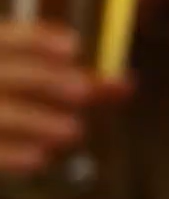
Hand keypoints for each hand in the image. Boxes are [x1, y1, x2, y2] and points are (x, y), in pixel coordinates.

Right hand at [0, 21, 130, 176]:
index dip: (36, 39)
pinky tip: (39, 160)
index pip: (5, 38)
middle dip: (43, 79)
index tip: (74, 46)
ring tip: (74, 130)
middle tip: (83, 91)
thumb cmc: (18, 104)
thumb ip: (81, 83)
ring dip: (33, 120)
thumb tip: (127, 84)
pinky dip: (9, 155)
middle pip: (2, 73)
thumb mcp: (43, 89)